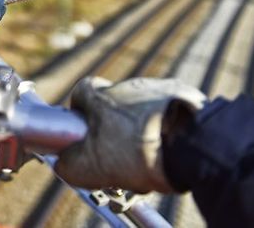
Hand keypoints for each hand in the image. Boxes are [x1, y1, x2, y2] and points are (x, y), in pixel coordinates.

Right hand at [54, 76, 206, 193]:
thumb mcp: (90, 166)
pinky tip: (171, 154)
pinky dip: (168, 131)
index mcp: (100, 96)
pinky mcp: (186, 98)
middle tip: (121, 159)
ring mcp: (158, 89)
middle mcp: (127, 86)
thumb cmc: (136, 150)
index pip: (81, 94)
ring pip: (143, 112)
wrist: (191, 143)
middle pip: (114, 106)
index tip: (85, 135)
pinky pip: (170, 114)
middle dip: (115, 131)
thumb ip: (68, 164)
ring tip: (151, 162)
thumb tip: (63, 164)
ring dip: (143, 132)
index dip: (80, 114)